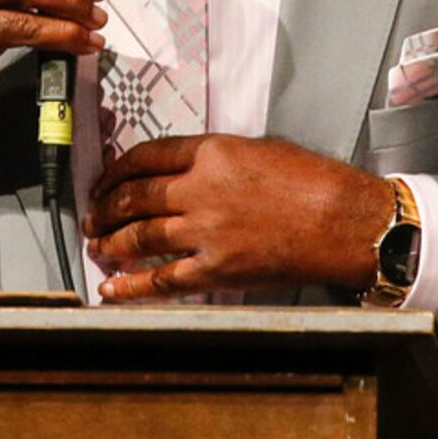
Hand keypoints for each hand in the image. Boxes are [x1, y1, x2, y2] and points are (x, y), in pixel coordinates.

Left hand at [84, 134, 395, 300]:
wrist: (344, 221)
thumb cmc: (314, 183)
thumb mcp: (261, 150)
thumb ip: (218, 159)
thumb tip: (189, 171)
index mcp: (212, 153)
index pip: (146, 156)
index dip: (117, 170)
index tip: (107, 179)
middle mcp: (200, 189)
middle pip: (134, 196)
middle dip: (105, 208)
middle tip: (94, 216)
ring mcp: (205, 231)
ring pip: (139, 236)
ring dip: (111, 243)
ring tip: (98, 247)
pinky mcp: (216, 269)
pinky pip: (162, 280)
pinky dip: (132, 286)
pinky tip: (113, 288)